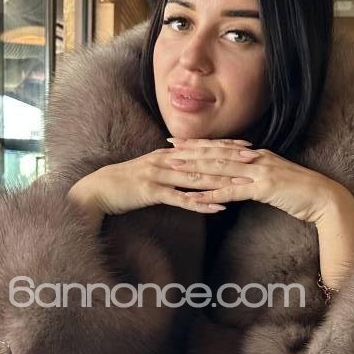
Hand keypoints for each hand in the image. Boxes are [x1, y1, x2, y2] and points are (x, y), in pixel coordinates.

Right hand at [66, 140, 255, 222]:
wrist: (98, 189)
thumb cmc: (125, 182)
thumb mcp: (150, 169)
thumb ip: (170, 166)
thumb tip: (190, 167)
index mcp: (168, 153)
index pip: (203, 146)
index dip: (226, 145)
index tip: (249, 145)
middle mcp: (166, 160)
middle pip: (204, 158)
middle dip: (231, 158)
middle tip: (256, 159)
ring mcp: (159, 175)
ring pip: (197, 177)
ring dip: (222, 181)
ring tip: (244, 184)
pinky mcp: (151, 192)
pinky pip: (181, 198)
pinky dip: (201, 203)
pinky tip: (218, 208)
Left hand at [168, 138, 339, 223]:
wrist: (325, 198)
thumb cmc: (302, 192)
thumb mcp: (276, 179)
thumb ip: (258, 175)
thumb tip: (242, 177)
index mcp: (258, 155)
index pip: (223, 147)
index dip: (201, 144)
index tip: (181, 142)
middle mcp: (256, 158)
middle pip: (217, 153)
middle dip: (191, 151)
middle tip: (168, 148)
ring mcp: (259, 171)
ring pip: (220, 169)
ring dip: (195, 169)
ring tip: (173, 169)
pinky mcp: (264, 188)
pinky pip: (232, 191)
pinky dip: (212, 195)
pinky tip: (195, 198)